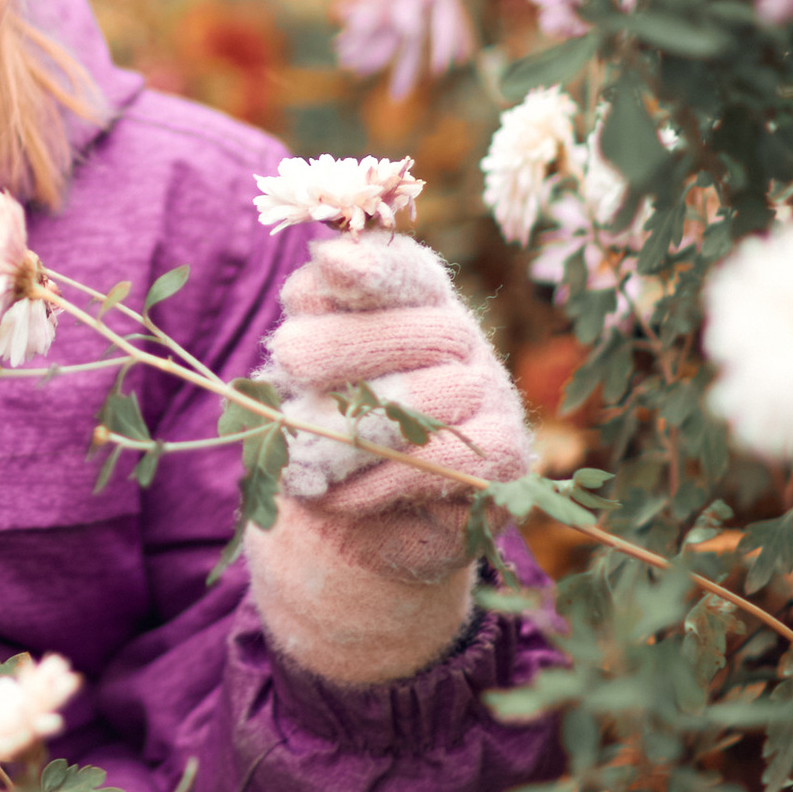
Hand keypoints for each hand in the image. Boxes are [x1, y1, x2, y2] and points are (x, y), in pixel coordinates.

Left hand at [261, 231, 526, 585]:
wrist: (354, 528)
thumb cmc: (324, 431)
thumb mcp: (304, 374)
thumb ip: (315, 321)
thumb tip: (324, 268)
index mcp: (414, 302)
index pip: (408, 272)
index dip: (375, 267)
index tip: (332, 263)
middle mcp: (461, 340)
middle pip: (427, 330)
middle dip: (348, 343)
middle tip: (288, 359)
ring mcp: (491, 394)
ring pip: (429, 399)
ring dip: (352, 428)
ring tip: (301, 449)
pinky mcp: (504, 456)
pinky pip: (440, 461)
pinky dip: (377, 479)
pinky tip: (332, 493)